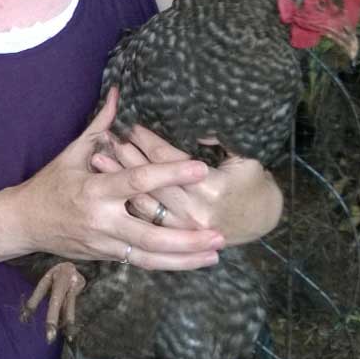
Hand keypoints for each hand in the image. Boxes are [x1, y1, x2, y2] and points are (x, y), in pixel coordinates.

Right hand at [12, 89, 224, 270]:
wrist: (25, 222)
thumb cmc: (51, 182)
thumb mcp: (74, 151)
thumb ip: (101, 124)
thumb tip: (117, 94)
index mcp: (95, 189)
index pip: (137, 181)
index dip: (169, 173)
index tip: (198, 168)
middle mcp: (102, 220)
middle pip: (150, 235)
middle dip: (187, 238)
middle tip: (219, 233)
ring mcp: (104, 243)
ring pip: (150, 257)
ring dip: (184, 258)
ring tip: (215, 254)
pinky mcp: (107, 257)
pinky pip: (142, 263)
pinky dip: (168, 263)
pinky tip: (192, 260)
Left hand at [92, 124, 282, 244]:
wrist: (262, 220)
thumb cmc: (254, 183)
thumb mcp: (246, 157)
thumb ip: (222, 138)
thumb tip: (198, 122)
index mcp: (210, 188)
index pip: (167, 159)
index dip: (147, 141)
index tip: (131, 125)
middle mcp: (194, 210)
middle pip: (150, 180)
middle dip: (126, 156)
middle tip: (105, 136)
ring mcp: (183, 227)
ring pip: (142, 200)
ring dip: (120, 179)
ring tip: (97, 158)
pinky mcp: (178, 236)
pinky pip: (147, 220)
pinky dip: (127, 201)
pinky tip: (110, 187)